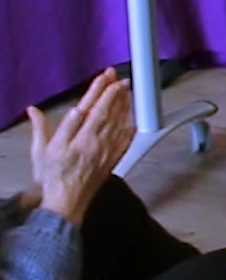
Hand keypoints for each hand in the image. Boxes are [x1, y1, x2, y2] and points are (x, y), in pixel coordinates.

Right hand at [28, 70, 133, 227]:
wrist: (67, 202)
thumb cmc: (53, 178)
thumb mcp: (42, 152)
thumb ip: (42, 129)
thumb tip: (39, 110)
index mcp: (78, 139)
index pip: (93, 109)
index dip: (101, 92)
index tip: (107, 79)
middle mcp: (96, 143)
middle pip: (109, 112)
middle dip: (115, 93)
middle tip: (119, 78)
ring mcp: (108, 151)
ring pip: (120, 123)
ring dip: (124, 105)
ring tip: (126, 91)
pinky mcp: (114, 159)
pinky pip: (126, 140)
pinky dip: (130, 127)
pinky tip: (132, 118)